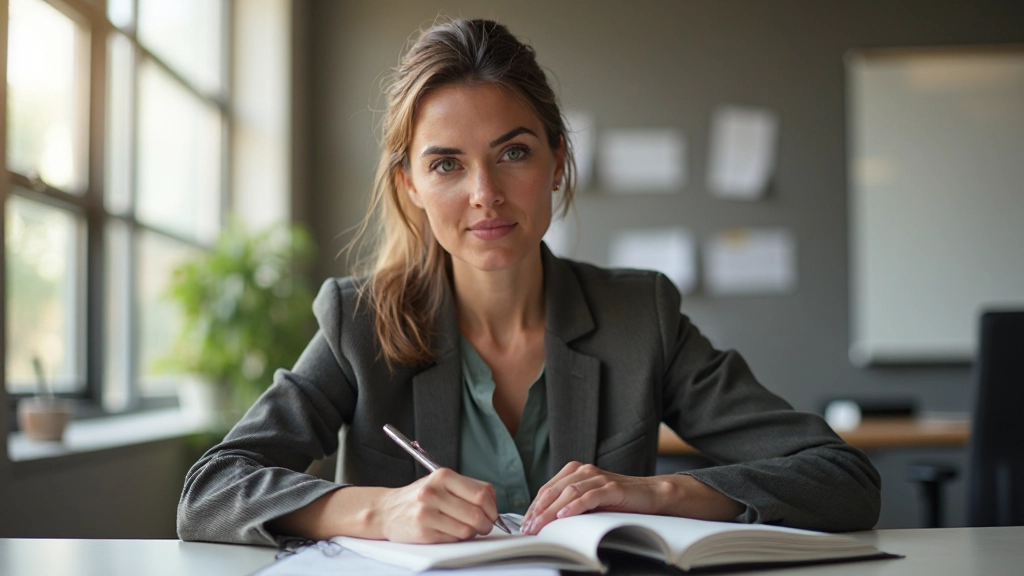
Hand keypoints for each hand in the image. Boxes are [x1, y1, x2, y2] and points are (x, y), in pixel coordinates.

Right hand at [375, 468, 499, 542]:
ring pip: (467, 529)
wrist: (386, 510)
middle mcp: (434, 492)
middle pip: (477, 513)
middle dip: (487, 524)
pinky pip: (453, 539)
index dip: (492, 508)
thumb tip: (493, 504)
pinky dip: (458, 538)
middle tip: (485, 526)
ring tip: (465, 528)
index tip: (492, 514)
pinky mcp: (423, 531)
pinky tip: (450, 531)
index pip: (482, 493)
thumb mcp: (441, 483)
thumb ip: (466, 489)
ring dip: (472, 533)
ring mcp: (427, 512)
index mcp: (443, 476)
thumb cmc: (419, 497)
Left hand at [520, 462, 672, 534]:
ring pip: (568, 493)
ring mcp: (598, 477)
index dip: (534, 507)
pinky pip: (589, 496)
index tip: (525, 524)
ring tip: (540, 525)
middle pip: (554, 491)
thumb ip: (570, 503)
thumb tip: (545, 520)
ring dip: (551, 511)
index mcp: (575, 471)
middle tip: (528, 528)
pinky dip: (575, 506)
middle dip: (538, 511)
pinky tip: (564, 515)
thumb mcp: (589, 500)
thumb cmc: (617, 499)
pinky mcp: (612, 487)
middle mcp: (584, 471)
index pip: (547, 489)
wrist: (649, 494)